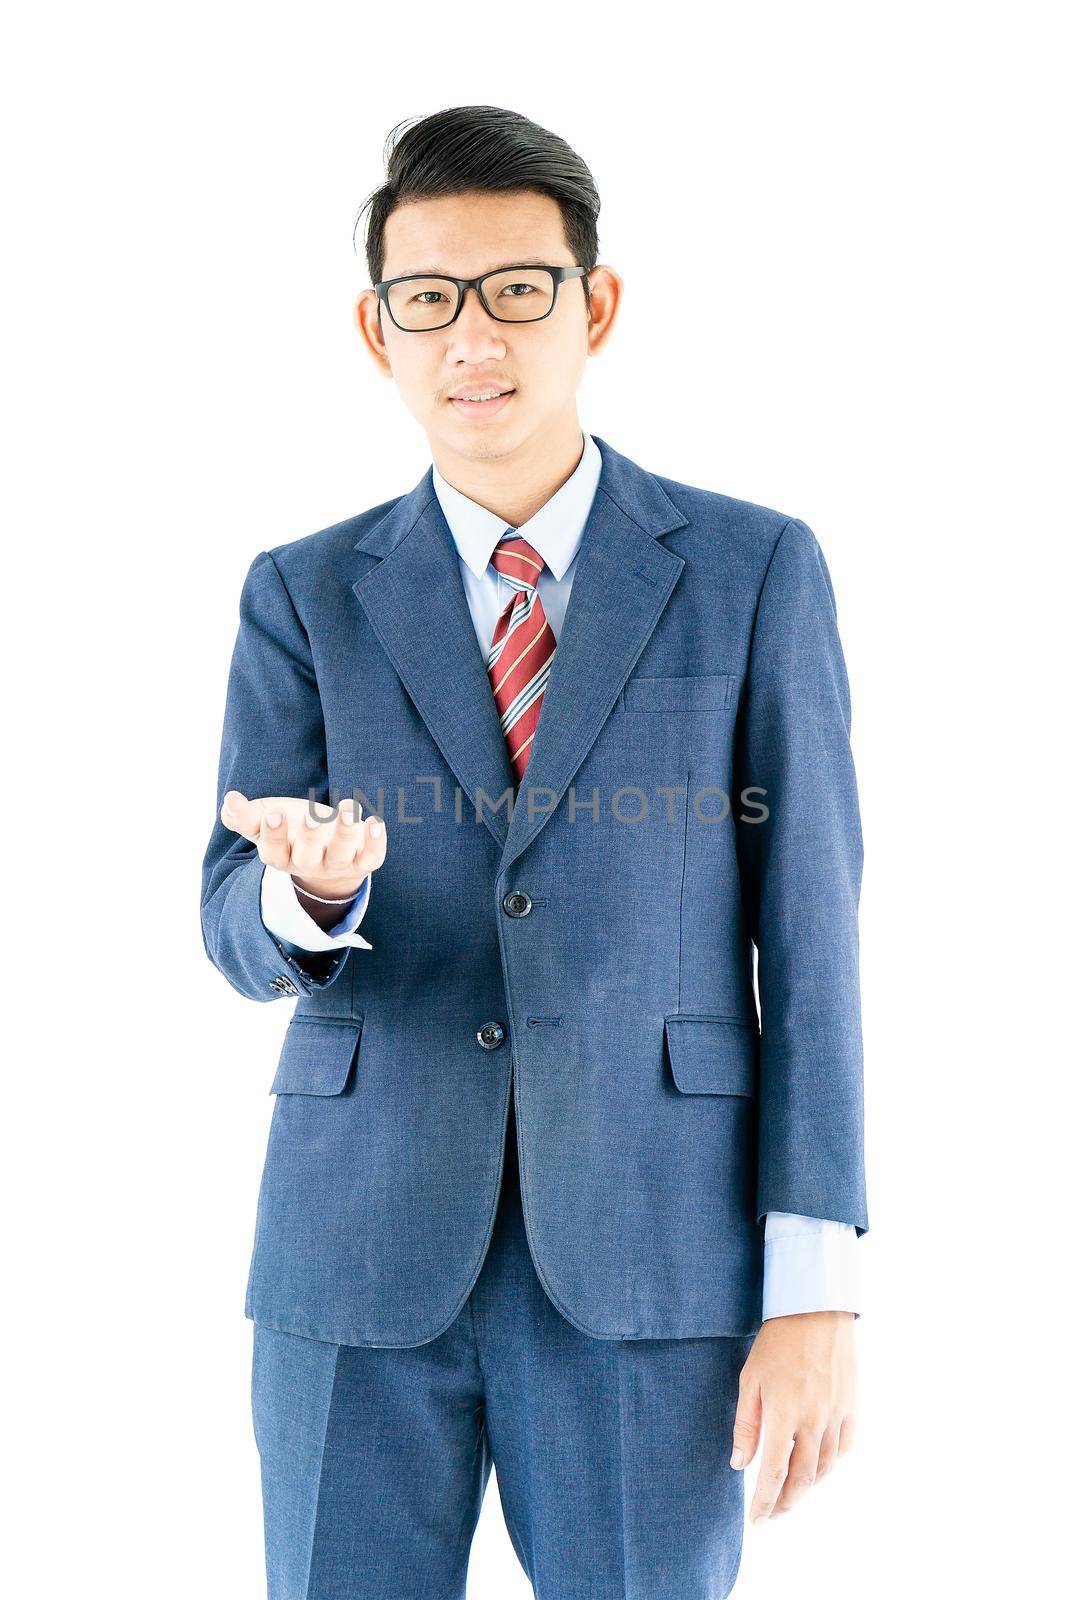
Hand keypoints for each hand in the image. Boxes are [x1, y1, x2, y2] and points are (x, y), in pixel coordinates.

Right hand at [220, 791, 387, 898]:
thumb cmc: (288, 828)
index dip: (273, 835)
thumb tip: (230, 801)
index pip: (273, 852)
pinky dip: (375, 843)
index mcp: (281, 856)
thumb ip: (243, 815)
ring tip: (350, 806)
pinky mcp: (362, 860)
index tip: (273, 813)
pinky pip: (371, 858)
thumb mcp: (263, 820)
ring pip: (341, 855)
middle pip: (307, 857)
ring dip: (346, 832)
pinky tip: (375, 822)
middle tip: (311, 815)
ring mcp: (336, 865)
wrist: (324, 846)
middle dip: (309, 836)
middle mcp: (308, 864)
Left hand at [730, 1310, 856, 1524]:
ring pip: (825, 1468)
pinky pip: (845, 1447)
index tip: (756, 1519)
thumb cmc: (777, 1341)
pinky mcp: (851, 1405)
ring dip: (809, 1488)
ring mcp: (836, 1414)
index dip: (765, 1502)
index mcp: (783, 1414)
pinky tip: (819, 1468)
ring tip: (792, 1495)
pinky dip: (831, 1464)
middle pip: (802, 1480)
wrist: (816, 1309)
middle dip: (786, 1504)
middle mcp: (813, 1420)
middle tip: (773, 1515)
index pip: (774, 1473)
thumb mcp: (750, 1378)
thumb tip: (740, 1463)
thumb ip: (746, 1424)